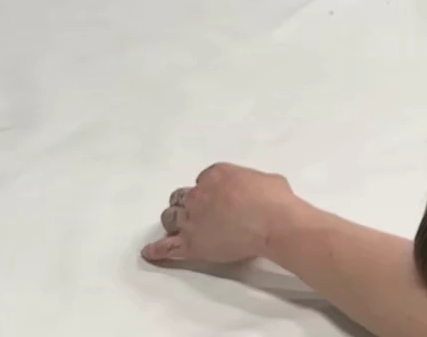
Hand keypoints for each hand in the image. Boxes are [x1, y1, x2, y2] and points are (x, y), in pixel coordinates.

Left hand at [141, 163, 304, 265]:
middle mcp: (197, 195)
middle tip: (198, 212)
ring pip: (169, 218)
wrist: (274, 224)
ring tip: (178, 227)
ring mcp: (191, 220)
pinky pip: (166, 247)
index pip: (202, 180)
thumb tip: (253, 191)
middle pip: (180, 198)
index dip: (209, 190)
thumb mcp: (266, 178)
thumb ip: (250, 182)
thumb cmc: (277, 200)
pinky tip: (149, 251)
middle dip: (187, 204)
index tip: (218, 198)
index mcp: (215, 175)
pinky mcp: (190, 244)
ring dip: (174, 221)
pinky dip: (156, 250)